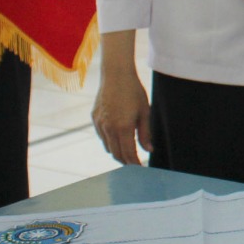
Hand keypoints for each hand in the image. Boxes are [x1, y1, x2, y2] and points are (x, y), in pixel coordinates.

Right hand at [92, 30, 149, 164]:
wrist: (116, 75)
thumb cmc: (134, 92)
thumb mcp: (144, 112)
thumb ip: (145, 133)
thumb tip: (149, 150)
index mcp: (123, 128)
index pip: (128, 153)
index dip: (135, 163)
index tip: (141, 168)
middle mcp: (109, 128)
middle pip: (116, 153)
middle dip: (126, 161)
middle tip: (135, 164)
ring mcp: (100, 124)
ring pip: (108, 146)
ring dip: (117, 152)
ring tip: (128, 153)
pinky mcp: (95, 118)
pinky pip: (102, 136)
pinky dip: (109, 141)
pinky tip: (118, 138)